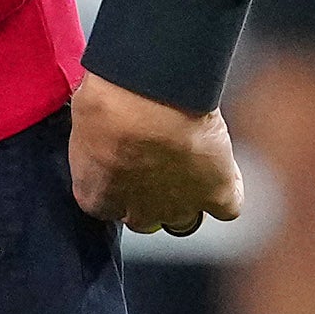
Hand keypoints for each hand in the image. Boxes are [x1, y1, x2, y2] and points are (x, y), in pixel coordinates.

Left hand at [69, 72, 240, 234]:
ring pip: (184, 218)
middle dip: (151, 197)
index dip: (120, 184)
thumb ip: (96, 141)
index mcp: (95, 196)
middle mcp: (136, 211)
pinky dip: (229, 190)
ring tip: (191, 162)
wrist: (150, 95)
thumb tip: (104, 129)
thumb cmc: (110, 100)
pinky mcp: (215, 195)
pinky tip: (223, 170)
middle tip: (160, 161)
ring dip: (187, 196)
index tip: (127, 164)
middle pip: (145, 218)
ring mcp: (178, 207)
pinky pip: (228, 206)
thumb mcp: (85, 119)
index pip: (107, 204)